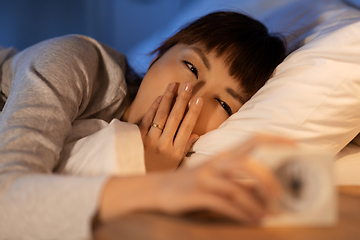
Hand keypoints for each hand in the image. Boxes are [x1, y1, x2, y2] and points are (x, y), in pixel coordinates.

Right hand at [96, 134, 294, 224]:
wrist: (159, 189)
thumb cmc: (193, 183)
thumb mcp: (216, 176)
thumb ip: (238, 179)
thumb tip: (266, 189)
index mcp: (223, 156)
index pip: (253, 140)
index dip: (275, 139)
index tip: (295, 145)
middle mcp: (216, 163)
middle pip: (248, 164)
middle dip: (268, 180)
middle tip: (280, 196)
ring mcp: (205, 177)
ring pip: (236, 187)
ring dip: (256, 204)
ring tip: (267, 215)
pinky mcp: (197, 193)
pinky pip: (224, 203)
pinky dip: (241, 213)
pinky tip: (250, 219)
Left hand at [139, 82, 202, 171]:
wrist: (136, 183)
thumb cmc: (158, 174)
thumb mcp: (175, 166)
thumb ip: (185, 149)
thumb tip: (195, 135)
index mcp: (176, 152)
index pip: (187, 128)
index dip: (193, 112)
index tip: (198, 99)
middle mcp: (164, 145)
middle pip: (175, 118)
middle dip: (182, 99)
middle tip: (189, 85)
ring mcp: (151, 140)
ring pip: (161, 115)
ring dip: (168, 98)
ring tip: (174, 85)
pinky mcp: (138, 138)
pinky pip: (147, 119)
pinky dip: (154, 107)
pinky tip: (160, 97)